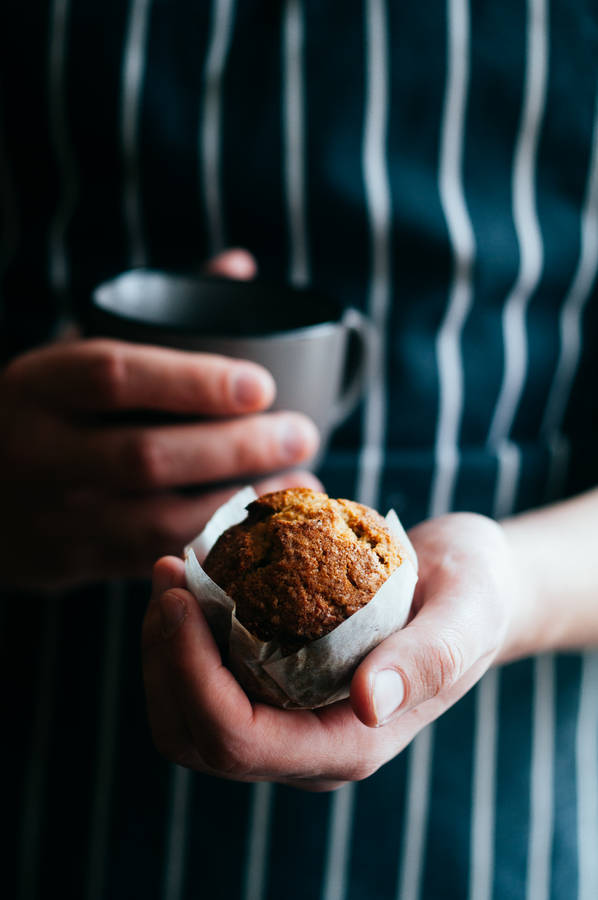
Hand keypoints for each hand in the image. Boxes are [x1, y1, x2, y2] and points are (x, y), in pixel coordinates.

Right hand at [1, 250, 319, 588]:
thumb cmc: (43, 411)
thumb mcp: (72, 355)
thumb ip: (151, 315)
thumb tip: (237, 267)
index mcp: (38, 385)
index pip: (117, 376)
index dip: (195, 381)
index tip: (263, 385)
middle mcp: (39, 451)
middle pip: (148, 455)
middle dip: (238, 448)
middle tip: (303, 434)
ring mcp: (54, 515)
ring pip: (157, 520)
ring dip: (242, 505)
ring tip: (303, 485)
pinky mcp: (72, 561)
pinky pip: (153, 559)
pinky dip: (214, 544)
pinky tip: (262, 526)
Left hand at [142, 513, 521, 790]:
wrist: (472, 587)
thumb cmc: (475, 596)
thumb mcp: (467, 614)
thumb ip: (429, 659)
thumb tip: (367, 703)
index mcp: (348, 744)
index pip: (238, 740)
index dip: (191, 674)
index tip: (181, 597)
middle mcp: (305, 745)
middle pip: (194, 734)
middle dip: (163, 658)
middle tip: (167, 572)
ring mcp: (286, 718)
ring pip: (186, 712)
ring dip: (164, 644)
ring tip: (173, 569)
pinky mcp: (275, 685)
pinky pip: (205, 676)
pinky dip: (185, 630)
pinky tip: (197, 572)